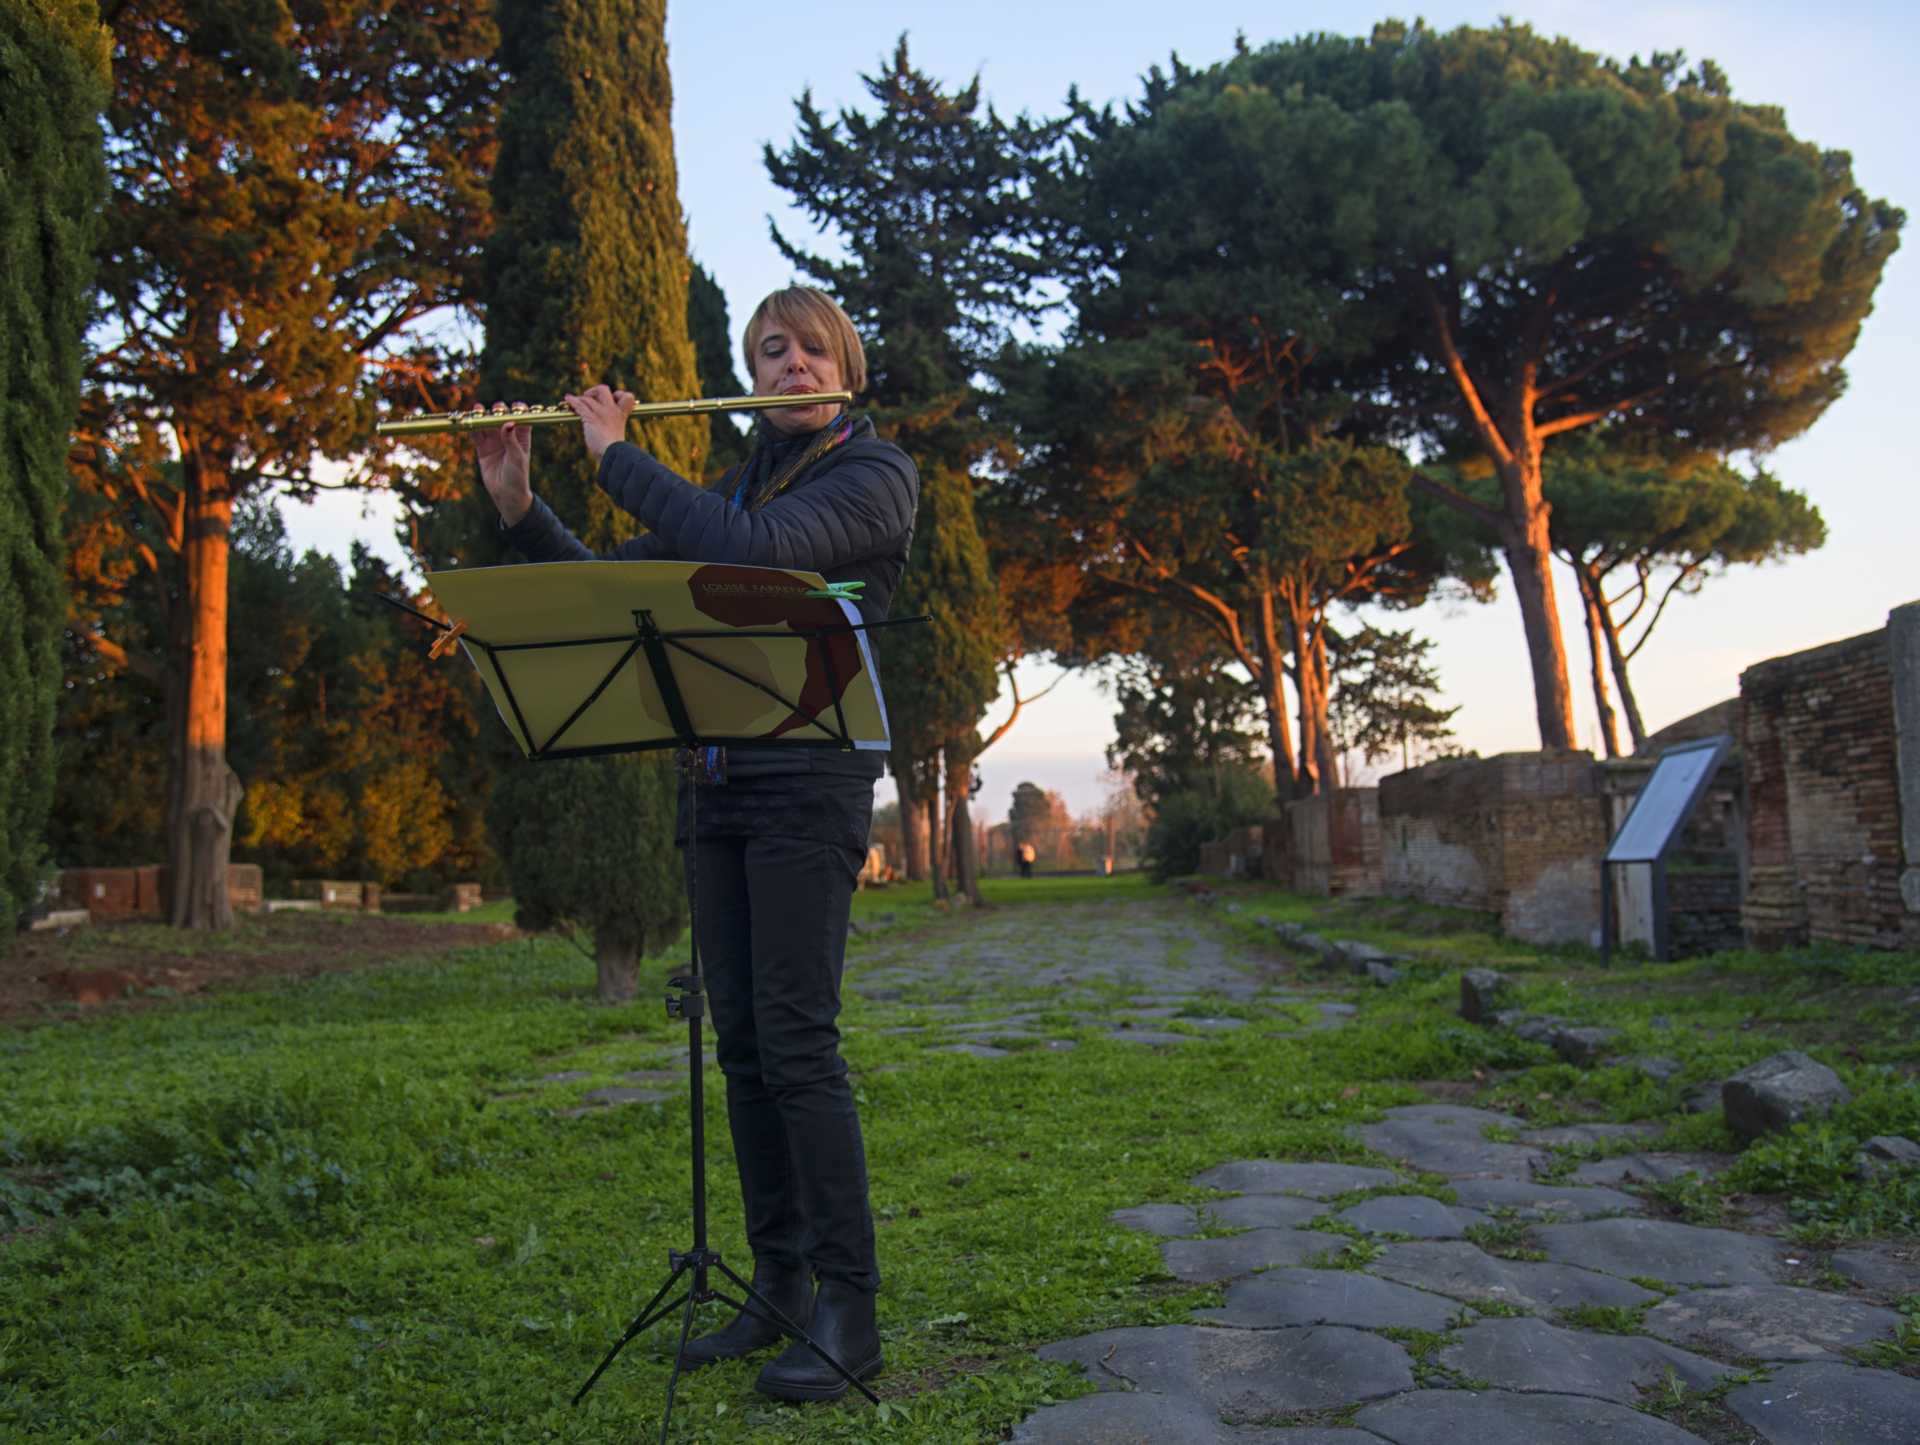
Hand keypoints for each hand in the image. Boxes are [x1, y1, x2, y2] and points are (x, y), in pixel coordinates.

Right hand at [474, 404, 533, 525]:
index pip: (521, 419)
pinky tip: (469, 420)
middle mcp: (507, 437)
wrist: (506, 495)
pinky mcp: (482, 449)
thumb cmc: (518, 476)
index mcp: (521, 438)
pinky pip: (476, 435)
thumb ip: (511, 440)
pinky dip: (472, 427)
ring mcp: (494, 442)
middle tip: (496, 410)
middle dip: (499, 411)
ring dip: (483, 416)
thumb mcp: (517, 457)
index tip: (517, 406)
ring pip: (487, 424)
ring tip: (478, 409)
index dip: (519, 410)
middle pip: (502, 418)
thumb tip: (508, 423)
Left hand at [566, 384, 635, 463]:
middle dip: (594, 391)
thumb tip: (604, 430)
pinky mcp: (590, 418)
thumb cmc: (615, 450)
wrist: (612, 453)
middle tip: (590, 398)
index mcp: (621, 415)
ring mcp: (600, 413)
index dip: (619, 395)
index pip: (627, 397)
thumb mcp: (617, 436)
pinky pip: (579, 405)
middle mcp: (611, 410)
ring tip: (575, 402)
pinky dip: (572, 401)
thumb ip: (611, 428)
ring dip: (580, 399)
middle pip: (603, 389)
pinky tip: (568, 399)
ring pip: (588, 398)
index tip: (613, 400)